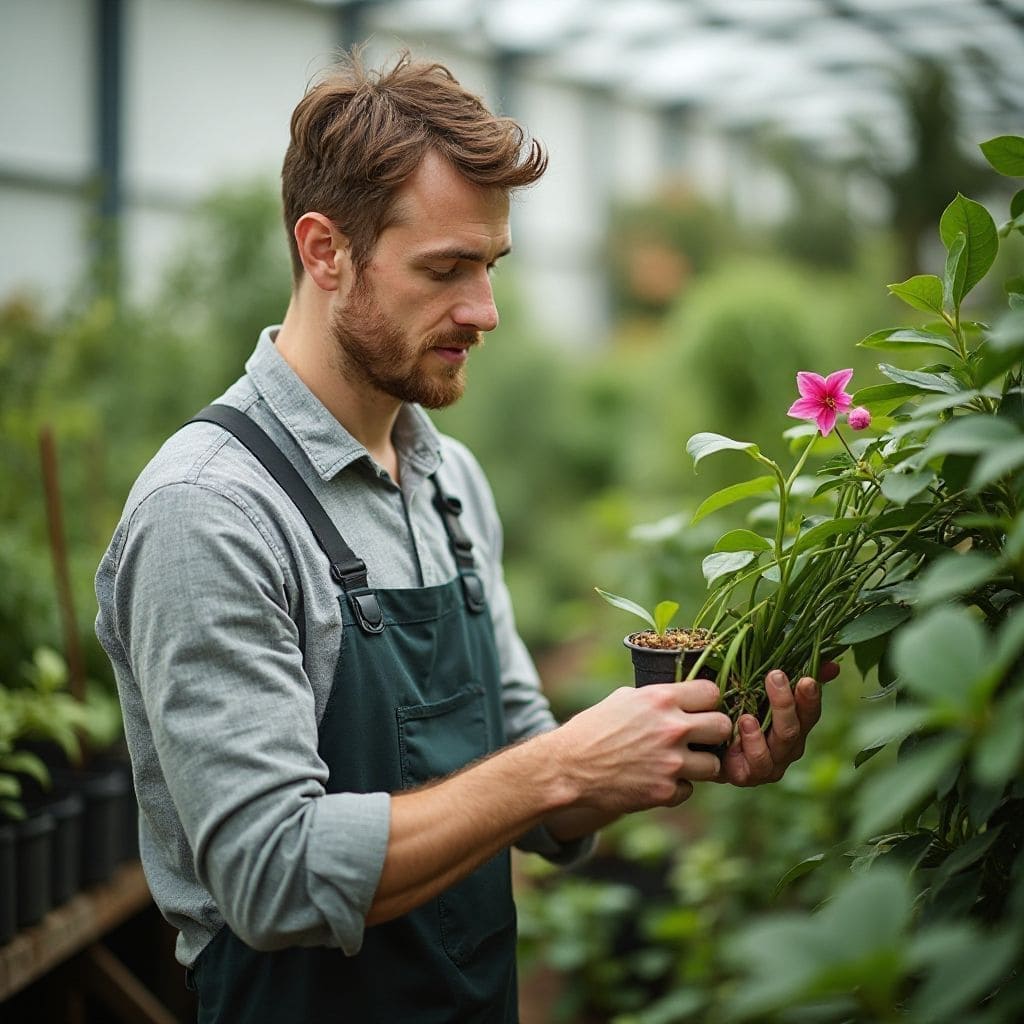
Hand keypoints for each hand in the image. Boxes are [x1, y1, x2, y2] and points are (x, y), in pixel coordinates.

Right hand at [552, 681, 732, 814]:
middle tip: (698, 738)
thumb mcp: (624, 698)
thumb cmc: (593, 728)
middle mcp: (671, 728)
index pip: (712, 692)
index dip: (707, 701)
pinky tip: (657, 779)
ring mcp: (671, 762)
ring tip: (678, 763)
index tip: (699, 709)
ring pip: (714, 764)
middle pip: (723, 726)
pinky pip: (689, 790)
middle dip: (713, 733)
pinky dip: (677, 788)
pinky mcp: (665, 791)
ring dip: (699, 765)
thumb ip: (657, 698)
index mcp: (661, 699)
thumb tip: (682, 697)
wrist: (568, 766)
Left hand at [716, 662, 838, 786]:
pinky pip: (755, 763)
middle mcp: (786, 749)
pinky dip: (750, 744)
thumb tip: (832, 665)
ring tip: (751, 712)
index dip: (810, 697)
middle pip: (794, 729)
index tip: (806, 679)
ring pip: (777, 747)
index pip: (810, 713)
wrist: (702, 748)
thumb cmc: (736, 713)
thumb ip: (792, 676)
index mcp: (794, 727)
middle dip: (785, 702)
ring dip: (765, 726)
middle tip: (775, 676)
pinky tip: (741, 726)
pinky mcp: (746, 776)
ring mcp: (769, 765)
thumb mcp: (758, 691)